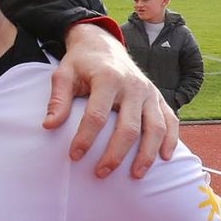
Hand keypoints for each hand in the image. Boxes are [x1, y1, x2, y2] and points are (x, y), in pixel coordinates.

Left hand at [44, 24, 177, 176]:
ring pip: (155, 127)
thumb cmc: (81, 63)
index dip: (86, 138)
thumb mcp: (63, 74)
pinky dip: (171, 139)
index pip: (97, 115)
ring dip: (147, 153)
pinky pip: (170, 120)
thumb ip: (58, 100)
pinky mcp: (158, 97)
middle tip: (101, 173)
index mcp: (108, 78)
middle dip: (115, 154)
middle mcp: (133, 86)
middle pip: (129, 127)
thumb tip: (49, 126)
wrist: (103, 45)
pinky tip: (165, 158)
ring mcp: (149, 92)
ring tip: (136, 175)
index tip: (74, 156)